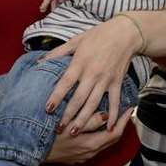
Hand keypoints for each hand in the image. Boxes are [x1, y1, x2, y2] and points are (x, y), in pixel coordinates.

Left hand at [41, 16, 138, 133]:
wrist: (125, 33)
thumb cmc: (99, 35)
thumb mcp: (76, 40)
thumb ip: (58, 52)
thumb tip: (39, 62)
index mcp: (80, 63)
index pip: (65, 83)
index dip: (56, 97)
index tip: (47, 109)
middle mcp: (92, 73)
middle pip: (79, 98)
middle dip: (68, 115)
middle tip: (58, 129)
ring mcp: (106, 79)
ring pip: (94, 103)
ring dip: (84, 119)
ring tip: (75, 132)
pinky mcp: (117, 82)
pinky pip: (114, 101)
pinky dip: (112, 114)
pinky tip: (108, 127)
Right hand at [46, 108, 132, 164]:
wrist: (32, 153)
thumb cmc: (49, 138)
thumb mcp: (69, 127)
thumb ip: (90, 121)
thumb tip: (107, 116)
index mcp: (91, 144)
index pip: (115, 133)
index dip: (124, 120)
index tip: (130, 109)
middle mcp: (90, 152)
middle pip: (112, 139)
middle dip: (120, 125)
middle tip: (125, 111)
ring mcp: (83, 156)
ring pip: (103, 142)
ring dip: (110, 130)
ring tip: (114, 116)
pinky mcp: (77, 157)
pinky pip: (95, 145)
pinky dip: (100, 135)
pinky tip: (97, 127)